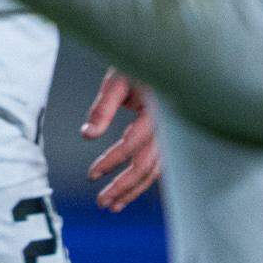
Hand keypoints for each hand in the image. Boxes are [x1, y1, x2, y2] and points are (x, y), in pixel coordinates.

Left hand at [82, 69, 162, 209]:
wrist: (166, 56)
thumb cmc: (140, 64)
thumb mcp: (117, 80)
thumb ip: (102, 108)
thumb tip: (88, 135)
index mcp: (157, 112)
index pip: (132, 145)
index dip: (111, 161)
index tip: (91, 175)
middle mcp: (169, 128)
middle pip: (146, 165)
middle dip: (123, 187)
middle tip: (101, 203)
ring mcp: (174, 135)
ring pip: (156, 170)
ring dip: (134, 190)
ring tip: (114, 205)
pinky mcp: (171, 137)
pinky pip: (161, 165)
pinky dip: (146, 180)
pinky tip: (131, 190)